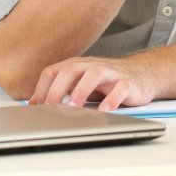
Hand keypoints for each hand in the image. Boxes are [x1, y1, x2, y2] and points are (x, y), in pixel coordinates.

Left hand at [28, 55, 158, 110]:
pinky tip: (104, 110)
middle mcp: (92, 66)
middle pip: (71, 69)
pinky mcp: (128, 82)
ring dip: (81, 90)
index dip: (42, 89)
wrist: (142, 75)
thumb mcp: (81, 83)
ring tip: (73, 107)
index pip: (53, 71)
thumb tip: (33, 104)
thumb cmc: (107, 82)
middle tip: (51, 108)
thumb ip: (60, 90)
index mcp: (78, 65)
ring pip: (95, 73)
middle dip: (57, 89)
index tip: (36, 108)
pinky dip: (111, 99)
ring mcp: (111, 73)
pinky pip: (120, 88)